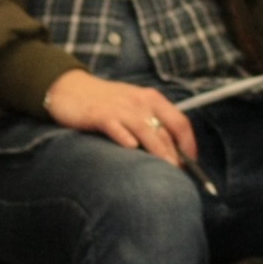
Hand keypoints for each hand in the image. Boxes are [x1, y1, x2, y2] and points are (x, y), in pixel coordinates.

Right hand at [43, 71, 199, 165]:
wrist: (70, 88)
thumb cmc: (106, 102)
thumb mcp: (133, 106)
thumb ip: (151, 123)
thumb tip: (171, 152)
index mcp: (152, 99)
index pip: (180, 121)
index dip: (188, 144)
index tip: (192, 162)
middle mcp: (140, 102)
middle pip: (163, 130)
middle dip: (174, 154)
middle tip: (178, 175)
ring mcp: (120, 108)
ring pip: (145, 130)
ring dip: (157, 150)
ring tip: (166, 168)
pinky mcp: (99, 115)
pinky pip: (115, 126)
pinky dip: (124, 137)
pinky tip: (131, 148)